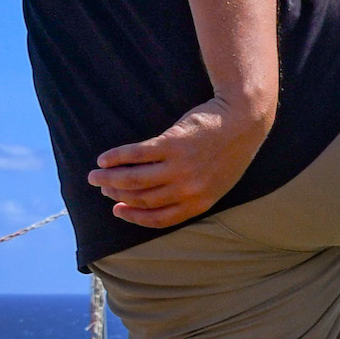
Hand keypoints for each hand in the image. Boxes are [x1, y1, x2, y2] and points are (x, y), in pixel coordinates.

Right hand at [89, 98, 271, 226]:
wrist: (244, 119)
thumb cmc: (230, 149)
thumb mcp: (217, 181)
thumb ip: (192, 194)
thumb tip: (157, 198)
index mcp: (200, 202)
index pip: (160, 219)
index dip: (134, 216)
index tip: (117, 210)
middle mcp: (188, 189)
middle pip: (142, 198)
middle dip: (117, 195)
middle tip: (102, 188)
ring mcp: (180, 167)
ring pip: (135, 179)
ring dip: (110, 178)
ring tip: (95, 175)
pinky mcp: (172, 144)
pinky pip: (136, 154)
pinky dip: (117, 157)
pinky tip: (104, 158)